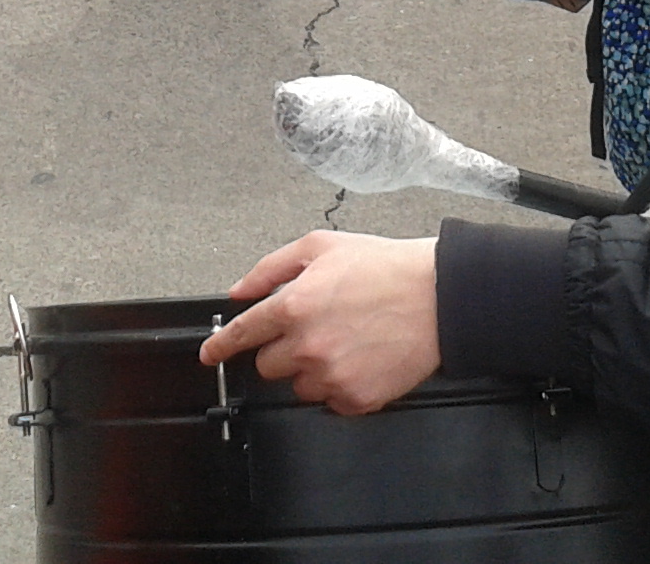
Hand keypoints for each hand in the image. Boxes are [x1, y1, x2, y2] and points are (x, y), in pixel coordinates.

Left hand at [201, 233, 439, 415]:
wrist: (439, 297)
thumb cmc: (385, 268)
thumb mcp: (321, 247)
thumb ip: (270, 269)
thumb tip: (239, 291)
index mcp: (294, 305)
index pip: (242, 334)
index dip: (220, 346)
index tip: (210, 355)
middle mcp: (307, 345)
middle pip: (268, 366)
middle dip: (282, 350)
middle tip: (313, 330)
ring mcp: (331, 376)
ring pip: (299, 386)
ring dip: (311, 369)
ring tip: (344, 341)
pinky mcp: (355, 399)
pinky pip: (330, 402)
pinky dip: (339, 385)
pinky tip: (359, 358)